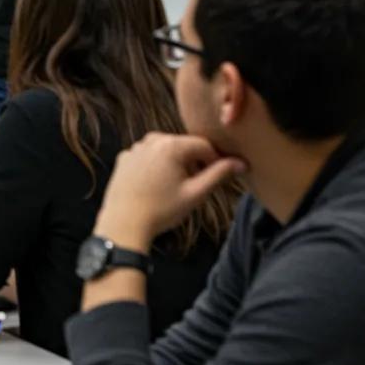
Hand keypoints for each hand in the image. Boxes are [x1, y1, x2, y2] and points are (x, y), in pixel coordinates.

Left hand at [95, 133, 246, 248]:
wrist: (123, 224)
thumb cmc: (161, 210)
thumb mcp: (195, 193)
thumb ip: (219, 175)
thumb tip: (240, 163)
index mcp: (170, 145)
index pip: (203, 145)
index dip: (215, 160)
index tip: (218, 176)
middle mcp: (151, 140)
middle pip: (183, 146)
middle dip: (193, 162)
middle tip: (195, 185)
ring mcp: (135, 148)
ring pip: (165, 150)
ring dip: (175, 163)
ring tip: (175, 187)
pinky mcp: (124, 158)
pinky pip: (147, 157)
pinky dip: (156, 166)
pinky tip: (156, 186)